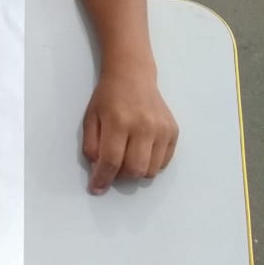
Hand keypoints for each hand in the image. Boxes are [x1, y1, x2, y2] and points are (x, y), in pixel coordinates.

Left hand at [82, 71, 177, 193]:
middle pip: (134, 169)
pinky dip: (150, 165)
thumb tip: (98, 171)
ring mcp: (161, 129)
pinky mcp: (173, 131)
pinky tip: (140, 152)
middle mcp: (144, 126)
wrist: (133, 76)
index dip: (103, 178)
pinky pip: (163, 162)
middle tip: (112, 169)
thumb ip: (91, 146)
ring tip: (126, 158)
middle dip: (120, 177)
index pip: (111, 160)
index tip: (96, 188)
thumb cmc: (108, 97)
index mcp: (118, 121)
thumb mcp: (90, 118)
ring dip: (135, 172)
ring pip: (150, 170)